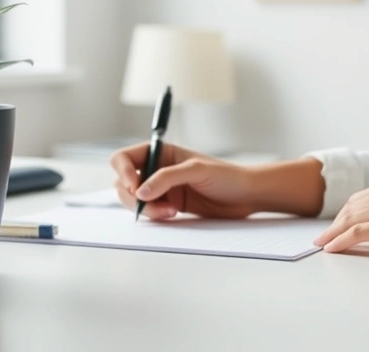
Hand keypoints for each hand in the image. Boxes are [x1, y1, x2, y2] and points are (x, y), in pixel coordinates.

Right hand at [110, 143, 255, 219]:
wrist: (245, 196)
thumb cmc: (227, 176)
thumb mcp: (196, 170)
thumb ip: (166, 178)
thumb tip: (141, 191)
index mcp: (160, 152)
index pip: (125, 158)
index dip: (123, 171)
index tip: (135, 186)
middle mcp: (156, 169)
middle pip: (124, 183)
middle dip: (134, 196)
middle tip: (151, 205)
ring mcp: (161, 189)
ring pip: (134, 200)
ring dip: (147, 209)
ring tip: (169, 212)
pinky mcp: (168, 205)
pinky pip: (149, 212)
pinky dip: (155, 216)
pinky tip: (173, 214)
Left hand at [313, 175, 368, 261]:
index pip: (360, 199)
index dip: (344, 214)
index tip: (334, 225)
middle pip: (351, 208)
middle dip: (334, 224)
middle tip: (322, 238)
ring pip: (350, 219)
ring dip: (332, 233)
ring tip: (322, 244)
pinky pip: (357, 232)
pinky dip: (340, 240)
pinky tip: (331, 248)